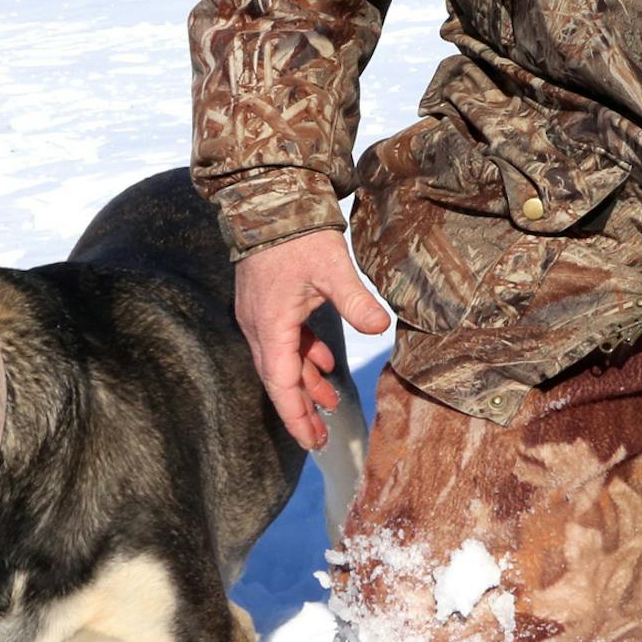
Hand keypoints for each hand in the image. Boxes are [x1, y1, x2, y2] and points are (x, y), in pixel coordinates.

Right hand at [234, 230, 388, 449]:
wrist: (270, 200)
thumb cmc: (298, 235)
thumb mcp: (332, 267)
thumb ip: (356, 300)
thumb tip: (382, 328)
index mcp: (271, 324)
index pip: (282, 383)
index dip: (297, 415)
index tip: (312, 441)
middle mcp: (259, 326)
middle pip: (280, 380)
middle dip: (301, 410)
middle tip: (321, 438)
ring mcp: (261, 315)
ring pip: (283, 361)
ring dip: (306, 383)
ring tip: (331, 403)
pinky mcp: (269, 304)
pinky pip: (285, 341)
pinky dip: (304, 356)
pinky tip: (324, 361)